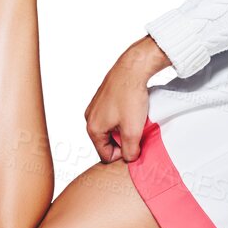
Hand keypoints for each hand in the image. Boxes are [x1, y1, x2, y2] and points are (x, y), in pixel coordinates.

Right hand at [84, 39, 165, 163]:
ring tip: (137, 119)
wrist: (133, 68)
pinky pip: (113, 116)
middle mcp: (90, 117)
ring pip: (112, 128)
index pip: (105, 155)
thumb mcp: (133, 131)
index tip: (135, 145)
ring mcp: (96, 107)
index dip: (123, 154)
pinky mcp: (104, 98)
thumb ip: (130, 151)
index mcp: (93, 128)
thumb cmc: (130, 96)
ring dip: (125, 128)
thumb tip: (129, 158)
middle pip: (108, 142)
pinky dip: (124, 117)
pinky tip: (133, 110)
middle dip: (123, 140)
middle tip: (138, 132)